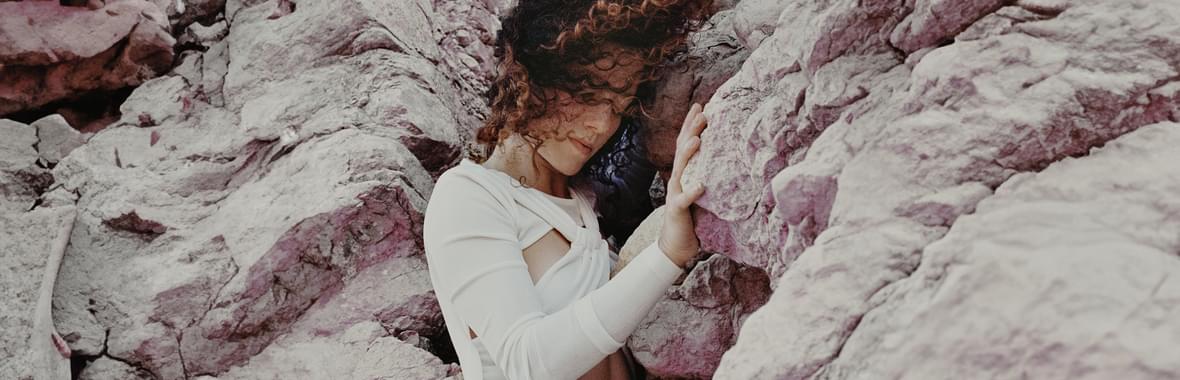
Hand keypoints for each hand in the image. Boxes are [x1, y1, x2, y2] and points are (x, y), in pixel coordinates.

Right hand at [658, 102, 707, 267]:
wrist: (675, 246)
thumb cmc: (691, 219)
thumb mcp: (700, 192)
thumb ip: (706, 176)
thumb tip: (728, 160)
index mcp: (684, 174)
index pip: (685, 144)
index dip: (691, 125)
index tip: (702, 106)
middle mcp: (677, 180)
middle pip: (682, 150)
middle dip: (690, 130)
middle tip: (702, 112)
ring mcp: (675, 194)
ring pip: (680, 169)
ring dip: (688, 153)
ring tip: (698, 139)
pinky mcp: (677, 210)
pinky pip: (684, 200)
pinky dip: (692, 191)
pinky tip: (701, 184)